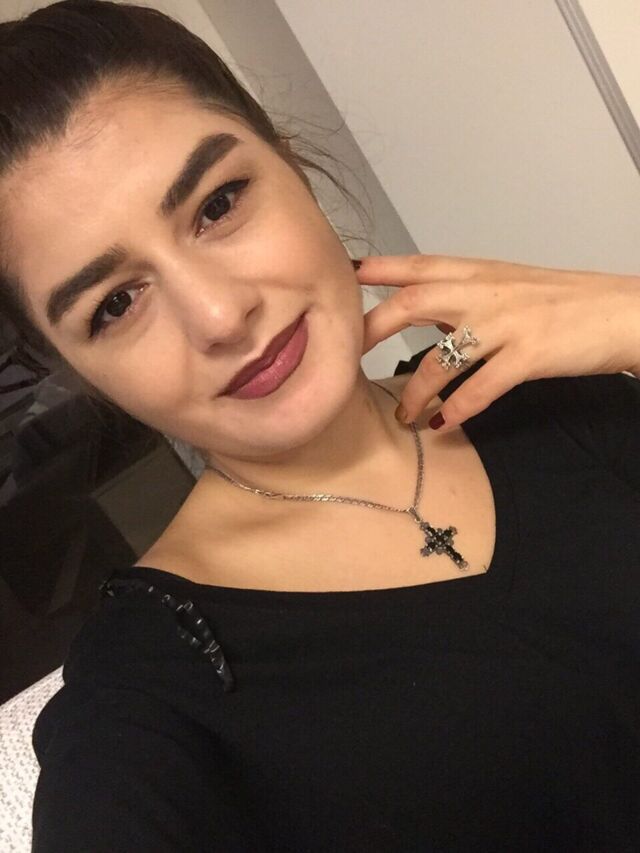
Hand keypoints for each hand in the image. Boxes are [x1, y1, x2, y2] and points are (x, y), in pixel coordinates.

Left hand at [354, 254, 639, 432]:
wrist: (623, 311)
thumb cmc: (566, 301)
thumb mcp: (510, 285)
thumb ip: (466, 295)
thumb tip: (425, 312)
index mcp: (479, 272)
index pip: (417, 264)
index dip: (377, 269)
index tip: (343, 276)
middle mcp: (486, 292)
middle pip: (412, 303)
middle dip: (372, 331)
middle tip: (344, 359)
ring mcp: (507, 323)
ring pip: (442, 358)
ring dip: (416, 391)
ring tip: (405, 415)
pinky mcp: (530, 355)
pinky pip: (481, 388)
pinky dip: (458, 410)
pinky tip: (443, 425)